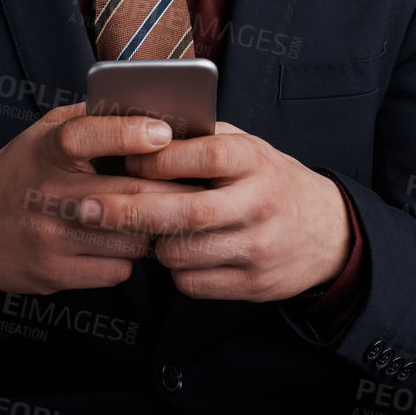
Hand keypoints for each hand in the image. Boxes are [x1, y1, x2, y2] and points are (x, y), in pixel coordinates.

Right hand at [0, 101, 201, 294]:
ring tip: (154, 216)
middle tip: (198, 186)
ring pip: (130, 238)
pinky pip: (117, 270)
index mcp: (44, 151)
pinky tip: (120, 242)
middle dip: (172, 192)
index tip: (164, 133)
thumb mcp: (43, 133)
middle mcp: (45, 194)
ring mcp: (49, 237)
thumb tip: (152, 112)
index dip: (127, 132)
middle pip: (126, 195)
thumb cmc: (20, 171)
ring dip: (152, 228)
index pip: (84, 136)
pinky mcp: (53, 274)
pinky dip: (127, 258)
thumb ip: (91, 121)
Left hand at [81, 120, 351, 301]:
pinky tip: (179, 253)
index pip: (201, 156)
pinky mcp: (254, 284)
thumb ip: (203, 140)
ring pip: (182, 252)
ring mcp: (258, 247)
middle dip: (129, 210)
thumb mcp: (249, 148)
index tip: (122, 158)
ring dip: (153, 243)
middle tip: (87, 206)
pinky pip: (193, 283)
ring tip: (148, 229)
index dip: (157, 159)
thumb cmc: (270, 181)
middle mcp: (259, 204)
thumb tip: (140, 129)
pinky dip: (175, 270)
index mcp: (255, 160)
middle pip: (185, 211)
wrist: (328, 233)